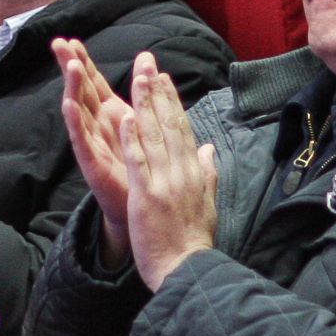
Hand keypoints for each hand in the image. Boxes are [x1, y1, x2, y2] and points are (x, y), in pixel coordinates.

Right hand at [56, 39, 138, 269]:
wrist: (143, 211)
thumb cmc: (143, 169)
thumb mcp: (146, 127)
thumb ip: (146, 98)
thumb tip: (152, 65)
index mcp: (113, 116)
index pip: (95, 83)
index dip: (85, 61)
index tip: (72, 40)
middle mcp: (99, 126)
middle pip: (81, 91)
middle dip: (71, 67)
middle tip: (59, 43)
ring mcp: (93, 144)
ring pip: (80, 111)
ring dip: (74, 88)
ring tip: (72, 66)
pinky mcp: (92, 164)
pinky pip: (82, 140)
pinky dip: (76, 122)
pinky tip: (69, 105)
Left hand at [121, 62, 217, 291]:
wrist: (188, 270)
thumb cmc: (194, 242)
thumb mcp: (206, 203)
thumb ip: (206, 173)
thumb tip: (209, 149)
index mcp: (194, 173)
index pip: (182, 130)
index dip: (172, 102)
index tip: (163, 80)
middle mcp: (181, 172)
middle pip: (169, 125)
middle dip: (157, 93)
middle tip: (148, 65)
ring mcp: (165, 182)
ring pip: (154, 136)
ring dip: (145, 105)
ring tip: (137, 78)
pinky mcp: (147, 195)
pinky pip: (139, 162)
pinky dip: (133, 139)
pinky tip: (126, 118)